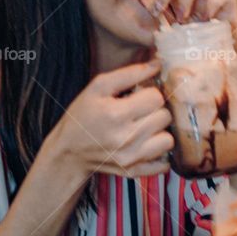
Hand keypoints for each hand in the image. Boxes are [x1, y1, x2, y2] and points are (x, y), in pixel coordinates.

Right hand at [48, 60, 173, 178]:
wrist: (68, 152)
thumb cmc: (82, 116)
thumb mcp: (98, 88)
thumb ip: (129, 73)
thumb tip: (158, 63)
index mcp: (115, 114)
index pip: (156, 97)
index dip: (150, 93)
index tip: (140, 97)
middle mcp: (126, 138)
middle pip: (165, 117)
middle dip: (156, 111)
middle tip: (141, 112)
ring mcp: (131, 158)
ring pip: (169, 140)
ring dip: (160, 132)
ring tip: (145, 128)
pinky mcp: (133, 172)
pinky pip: (164, 164)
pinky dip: (159, 155)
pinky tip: (146, 145)